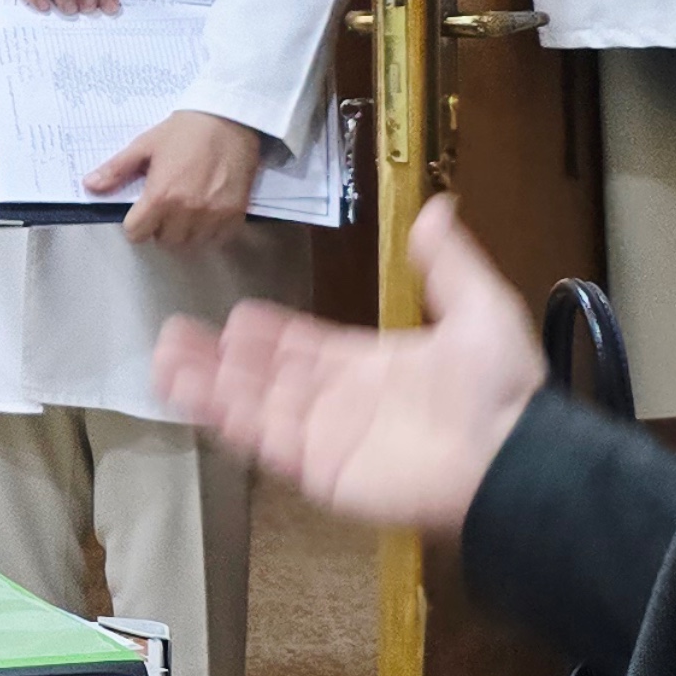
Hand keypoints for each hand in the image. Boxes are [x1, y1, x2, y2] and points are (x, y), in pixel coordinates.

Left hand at [88, 109, 263, 250]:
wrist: (230, 119)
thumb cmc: (186, 130)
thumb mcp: (145, 145)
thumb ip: (117, 170)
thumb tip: (89, 185)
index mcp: (160, 195)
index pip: (136, 233)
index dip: (135, 223)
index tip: (142, 211)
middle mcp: (186, 210)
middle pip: (163, 240)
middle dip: (160, 227)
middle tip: (166, 205)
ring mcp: (212, 215)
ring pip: (190, 243)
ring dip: (184, 232)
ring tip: (186, 209)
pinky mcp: (234, 214)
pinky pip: (217, 239)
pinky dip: (209, 231)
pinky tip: (207, 211)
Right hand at [151, 194, 547, 536]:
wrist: (511, 457)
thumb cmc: (502, 390)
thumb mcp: (480, 308)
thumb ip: (449, 262)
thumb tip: (435, 208)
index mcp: (370, 364)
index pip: (305, 346)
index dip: (269, 334)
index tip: (236, 316)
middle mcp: (339, 400)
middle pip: (266, 375)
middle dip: (221, 356)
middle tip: (175, 334)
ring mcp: (324, 435)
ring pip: (251, 403)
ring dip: (208, 383)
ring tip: (163, 359)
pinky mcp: (316, 468)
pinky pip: (259, 438)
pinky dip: (222, 414)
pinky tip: (187, 392)